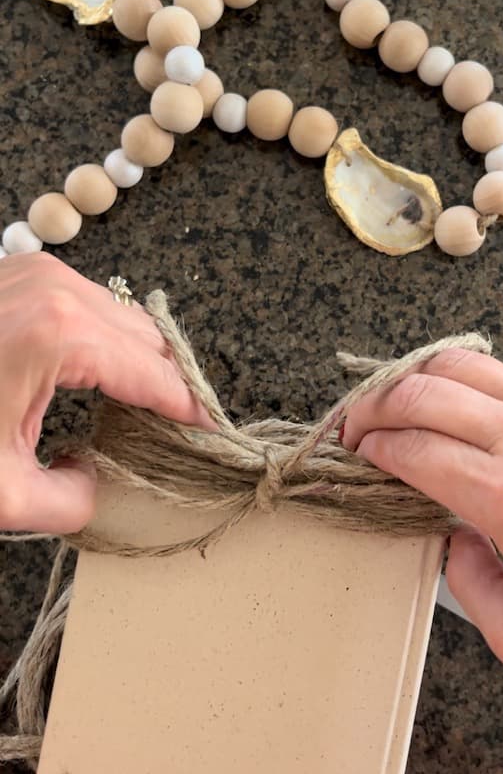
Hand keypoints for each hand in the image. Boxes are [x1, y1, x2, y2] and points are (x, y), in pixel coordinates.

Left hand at [0, 253, 213, 534]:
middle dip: (166, 384)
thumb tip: (96, 480)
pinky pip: (90, 304)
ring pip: (123, 317)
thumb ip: (71, 501)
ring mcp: (38, 271)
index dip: (188, 410)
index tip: (211, 435)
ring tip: (136, 411)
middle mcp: (58, 288)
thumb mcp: (1, 491)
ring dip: (136, 361)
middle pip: (148, 340)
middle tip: (172, 432)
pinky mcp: (21, 272)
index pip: (155, 375)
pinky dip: (104, 340)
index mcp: (61, 333)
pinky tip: (96, 378)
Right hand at [342, 348, 502, 670]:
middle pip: (421, 393)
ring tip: (398, 399)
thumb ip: (466, 590)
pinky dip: (468, 379)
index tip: (359, 452)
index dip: (371, 446)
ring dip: (414, 379)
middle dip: (374, 405)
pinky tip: (461, 399)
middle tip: (360, 423)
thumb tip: (449, 542)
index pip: (412, 449)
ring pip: (460, 365)